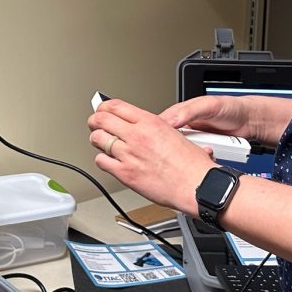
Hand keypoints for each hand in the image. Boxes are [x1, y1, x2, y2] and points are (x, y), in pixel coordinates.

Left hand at [87, 99, 213, 213]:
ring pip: (97, 139)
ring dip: (96, 140)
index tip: (102, 111)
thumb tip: (143, 127)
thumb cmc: (192, 164)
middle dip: (94, 121)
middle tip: (94, 124)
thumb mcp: (175, 133)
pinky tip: (108, 161)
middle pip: (101, 120)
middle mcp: (137, 135)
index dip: (104, 107)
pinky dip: (102, 160)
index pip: (115, 106)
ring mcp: (129, 154)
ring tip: (100, 143)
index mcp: (150, 122)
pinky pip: (101, 162)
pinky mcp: (125, 173)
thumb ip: (154, 129)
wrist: (197, 185)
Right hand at [158, 95, 291, 145]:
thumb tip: (172, 120)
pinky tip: (206, 156)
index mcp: (181, 113)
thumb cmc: (230, 108)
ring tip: (201, 151)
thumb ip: (189, 111)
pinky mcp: (204, 149)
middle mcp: (185, 127)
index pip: (160, 124)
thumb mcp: (209, 105)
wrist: (249, 121)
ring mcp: (195, 139)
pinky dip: (199, 159)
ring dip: (189, 155)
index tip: (155, 143)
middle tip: (179, 152)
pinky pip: (196, 157)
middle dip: (173, 148)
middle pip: (169, 141)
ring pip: (182, 152)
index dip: (155, 134)